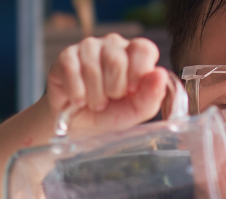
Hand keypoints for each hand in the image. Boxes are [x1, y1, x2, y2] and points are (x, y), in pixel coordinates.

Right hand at [45, 34, 167, 134]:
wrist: (79, 126)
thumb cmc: (110, 114)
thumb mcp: (135, 111)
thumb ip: (151, 96)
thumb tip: (159, 74)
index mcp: (135, 55)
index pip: (143, 48)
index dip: (138, 72)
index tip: (132, 91)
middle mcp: (113, 45)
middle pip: (116, 60)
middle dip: (113, 90)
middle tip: (110, 100)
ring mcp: (89, 47)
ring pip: (92, 67)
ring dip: (94, 96)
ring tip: (95, 103)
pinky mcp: (66, 56)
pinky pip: (71, 71)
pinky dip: (77, 94)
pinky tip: (79, 100)